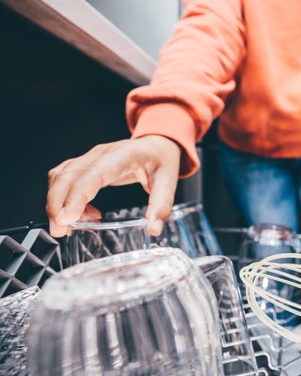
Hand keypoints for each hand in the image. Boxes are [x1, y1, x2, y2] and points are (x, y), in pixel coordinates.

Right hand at [46, 135, 181, 236]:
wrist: (157, 145)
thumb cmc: (161, 160)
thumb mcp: (169, 182)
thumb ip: (161, 205)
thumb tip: (153, 229)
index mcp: (122, 156)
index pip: (92, 175)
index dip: (76, 196)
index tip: (67, 218)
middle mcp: (100, 154)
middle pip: (68, 175)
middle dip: (57, 204)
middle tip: (58, 230)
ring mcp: (90, 157)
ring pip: (61, 176)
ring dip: (57, 202)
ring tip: (70, 227)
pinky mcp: (85, 165)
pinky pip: (65, 179)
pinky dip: (64, 198)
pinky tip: (82, 215)